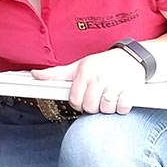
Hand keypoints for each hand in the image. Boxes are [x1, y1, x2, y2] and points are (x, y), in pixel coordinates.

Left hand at [31, 48, 146, 114]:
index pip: (75, 99)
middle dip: (92, 107)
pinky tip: (120, 99)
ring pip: (105, 109)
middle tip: (96, 99)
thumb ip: (56, 74)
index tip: (82, 99)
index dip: (78, 103)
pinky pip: (122, 108)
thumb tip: (35, 74)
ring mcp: (116, 84)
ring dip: (107, 108)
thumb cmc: (101, 64)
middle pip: (90, 107)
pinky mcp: (131, 90)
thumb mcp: (78, 66)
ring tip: (108, 98)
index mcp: (84, 72)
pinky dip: (121, 108)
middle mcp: (99, 78)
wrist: (131, 57)